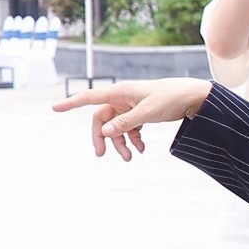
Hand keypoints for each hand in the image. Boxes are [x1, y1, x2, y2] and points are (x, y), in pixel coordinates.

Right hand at [50, 78, 213, 160]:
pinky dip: (133, 139)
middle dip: (102, 137)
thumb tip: (105, 133)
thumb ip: (126, 123)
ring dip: (120, 142)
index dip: (71, 103)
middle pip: (102, 119)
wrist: (193, 97)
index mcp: (120, 92)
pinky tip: (141, 148)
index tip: (55, 108)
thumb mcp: (148, 113)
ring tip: (131, 157)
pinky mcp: (140, 113)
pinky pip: (128, 128)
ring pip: (116, 127)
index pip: (90, 97)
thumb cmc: (170, 98)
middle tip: (103, 155)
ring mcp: (130, 106)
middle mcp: (122, 98)